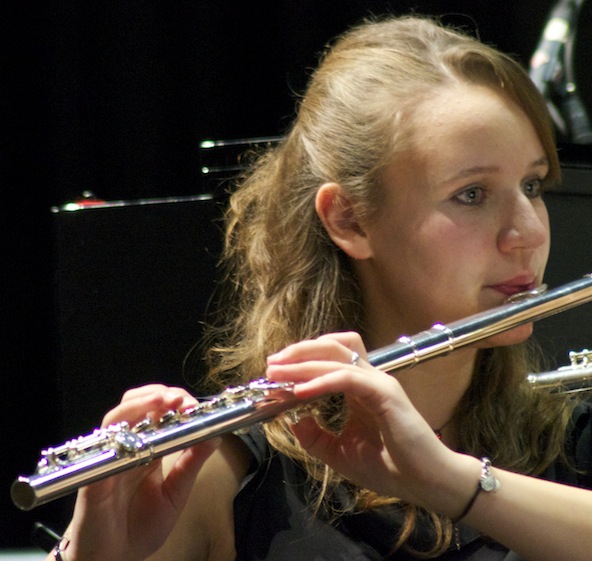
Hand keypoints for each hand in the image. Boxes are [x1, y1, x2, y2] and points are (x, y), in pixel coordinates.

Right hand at [66, 385, 221, 560]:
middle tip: (181, 400)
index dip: (176, 402)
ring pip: (118, 416)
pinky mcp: (94, 473)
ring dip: (142, 402)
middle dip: (160, 394)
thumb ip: (191, 465)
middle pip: (137, 404)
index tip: (195, 405)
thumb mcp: (175, 494)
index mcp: (148, 450)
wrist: (111, 560)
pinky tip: (140, 425)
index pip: (160, 413)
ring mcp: (110, 457)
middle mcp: (128, 447)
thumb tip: (215, 436)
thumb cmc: (139, 529)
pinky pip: (104, 445)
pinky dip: (121, 428)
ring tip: (164, 399)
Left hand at [266, 332, 471, 513]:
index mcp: (358, 388)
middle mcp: (369, 378)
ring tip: (278, 371)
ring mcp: (378, 382)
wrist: (425, 483)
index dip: (299, 361)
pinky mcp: (385, 393)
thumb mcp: (339, 452)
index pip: (328, 359)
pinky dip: (322, 381)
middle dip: (298, 350)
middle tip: (272, 364)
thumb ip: (315, 437)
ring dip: (304, 361)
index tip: (273, 374)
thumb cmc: (389, 467)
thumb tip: (292, 420)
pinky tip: (301, 391)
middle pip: (332, 345)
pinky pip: (348, 378)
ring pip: (338, 356)